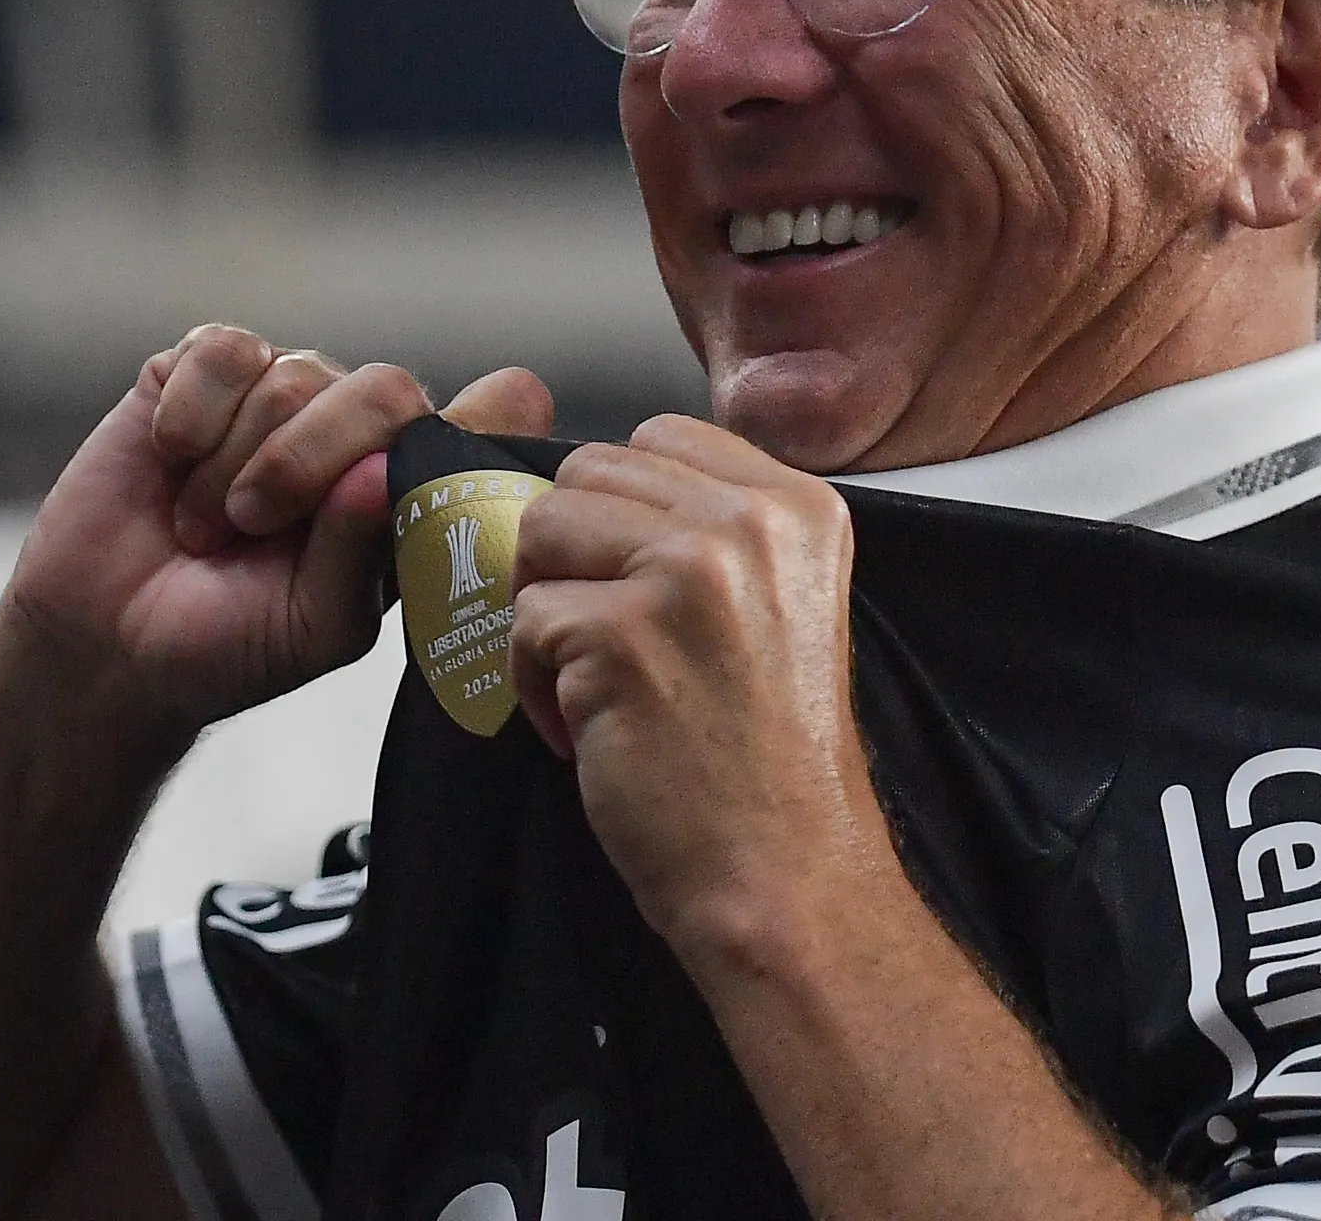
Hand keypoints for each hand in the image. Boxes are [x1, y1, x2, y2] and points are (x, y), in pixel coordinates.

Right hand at [0, 325, 553, 750]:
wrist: (103, 642)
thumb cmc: (224, 647)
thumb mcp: (310, 632)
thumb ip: (359, 562)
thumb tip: (380, 473)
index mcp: (405, 494)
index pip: (489, 420)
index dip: (489, 418)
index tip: (455, 448)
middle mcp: (354, 433)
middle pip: (383, 389)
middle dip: (311, 459)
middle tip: (252, 524)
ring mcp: (278, 395)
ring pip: (294, 374)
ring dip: (234, 460)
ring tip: (203, 523)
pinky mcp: (201, 371)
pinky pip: (220, 353)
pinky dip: (190, 415)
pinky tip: (169, 459)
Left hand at [509, 415, 882, 952]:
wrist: (790, 881)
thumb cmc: (768, 765)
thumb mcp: (779, 606)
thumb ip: (707, 533)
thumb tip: (582, 494)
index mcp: (798, 506)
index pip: (655, 438)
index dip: (618, 513)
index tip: (630, 583)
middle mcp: (749, 524)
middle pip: (586, 475)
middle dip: (571, 558)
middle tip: (602, 642)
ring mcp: (686, 574)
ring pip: (540, 531)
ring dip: (545, 612)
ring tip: (592, 683)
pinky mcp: (621, 634)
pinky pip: (522, 618)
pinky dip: (532, 682)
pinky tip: (590, 728)